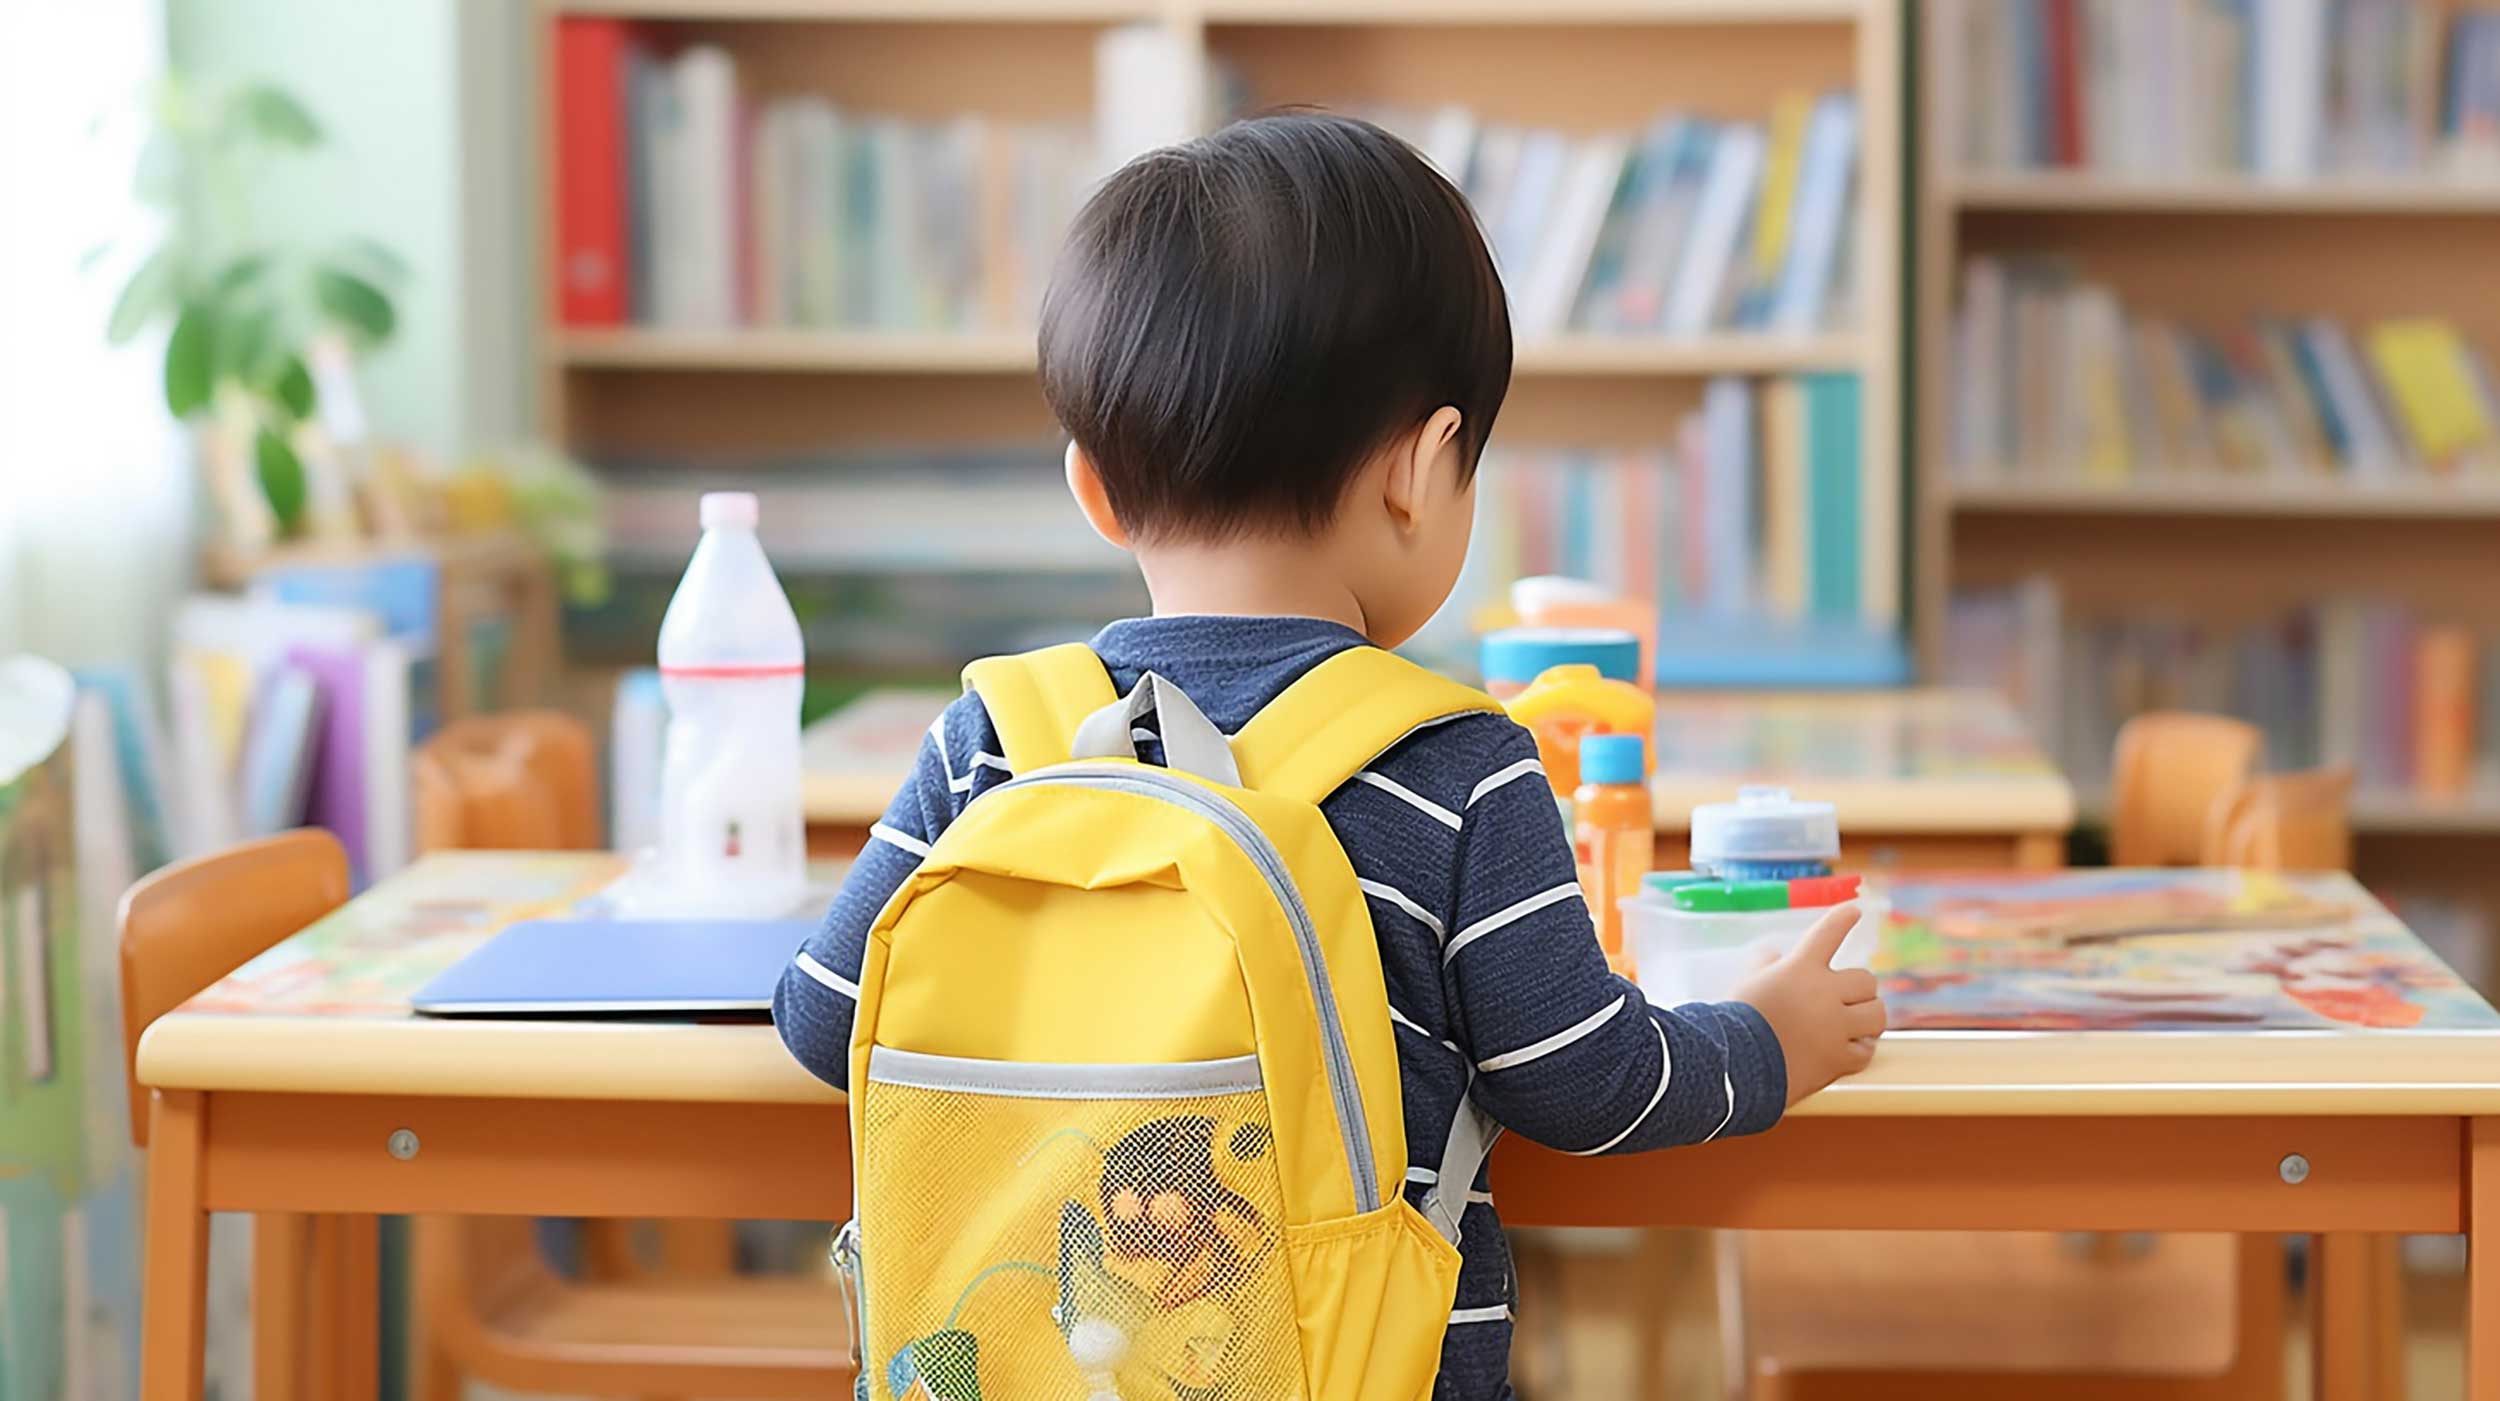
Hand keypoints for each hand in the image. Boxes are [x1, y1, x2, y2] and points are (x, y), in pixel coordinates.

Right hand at [1732, 904, 1886, 1106]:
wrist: (1736, 1066)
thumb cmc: (1736, 1020)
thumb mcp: (1747, 984)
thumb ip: (1763, 965)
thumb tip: (1770, 953)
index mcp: (1800, 969)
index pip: (1827, 934)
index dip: (1842, 920)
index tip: (1854, 910)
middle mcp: (1824, 993)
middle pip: (1866, 980)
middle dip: (1859, 989)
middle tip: (1847, 999)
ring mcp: (1836, 1027)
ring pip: (1877, 1014)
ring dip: (1868, 1017)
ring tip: (1857, 1023)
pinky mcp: (1840, 1059)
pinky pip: (1866, 1050)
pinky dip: (1859, 1048)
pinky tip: (1848, 1048)